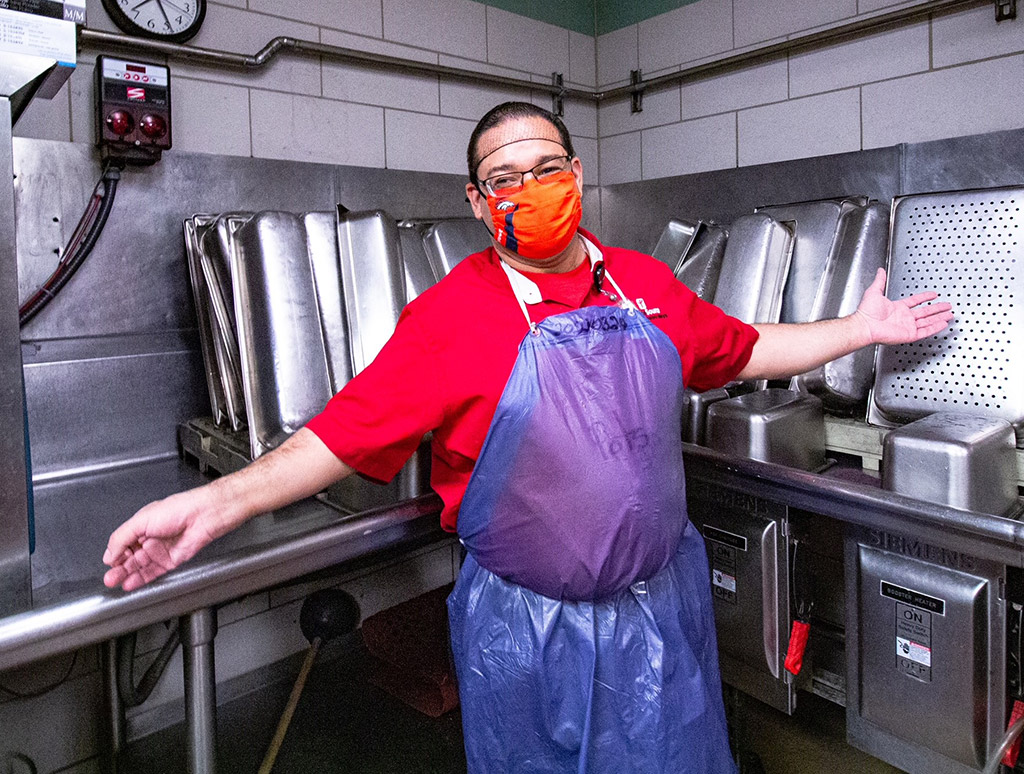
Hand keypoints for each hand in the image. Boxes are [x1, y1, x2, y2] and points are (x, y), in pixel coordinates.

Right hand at [103, 488, 218, 591]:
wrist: (201, 517)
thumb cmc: (177, 510)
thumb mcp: (140, 520)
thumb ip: (122, 538)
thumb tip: (109, 554)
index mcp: (141, 526)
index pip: (122, 544)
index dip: (115, 554)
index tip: (110, 562)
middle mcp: (149, 539)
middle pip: (129, 557)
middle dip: (118, 568)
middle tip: (109, 577)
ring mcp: (159, 551)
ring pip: (139, 567)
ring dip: (126, 575)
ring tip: (114, 581)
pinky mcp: (170, 562)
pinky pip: (153, 573)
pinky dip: (141, 580)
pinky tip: (130, 584)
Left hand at [854, 268, 952, 345]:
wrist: (865, 325)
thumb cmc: (867, 312)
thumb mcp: (874, 292)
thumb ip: (880, 281)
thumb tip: (880, 271)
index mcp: (897, 308)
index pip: (915, 301)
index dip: (925, 297)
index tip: (933, 295)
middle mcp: (904, 317)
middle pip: (925, 312)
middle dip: (937, 309)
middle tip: (947, 305)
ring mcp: (907, 326)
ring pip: (928, 321)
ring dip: (939, 318)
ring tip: (950, 314)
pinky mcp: (909, 334)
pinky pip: (925, 331)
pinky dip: (935, 327)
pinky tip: (943, 323)